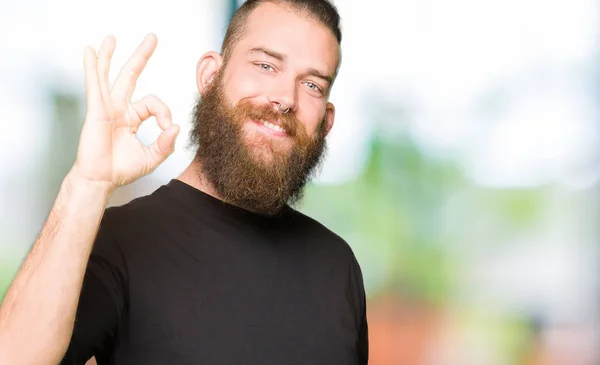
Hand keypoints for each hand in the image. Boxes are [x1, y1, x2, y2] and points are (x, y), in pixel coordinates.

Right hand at [72, 33, 179, 188]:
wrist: (101, 180)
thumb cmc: (121, 170)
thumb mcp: (152, 157)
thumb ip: (166, 144)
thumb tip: (176, 127)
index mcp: (131, 117)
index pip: (153, 104)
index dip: (164, 113)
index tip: (167, 128)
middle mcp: (118, 109)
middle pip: (130, 76)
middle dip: (141, 56)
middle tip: (153, 38)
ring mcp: (106, 108)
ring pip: (109, 75)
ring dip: (110, 55)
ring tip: (112, 38)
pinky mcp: (97, 111)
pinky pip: (95, 85)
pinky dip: (92, 68)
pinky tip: (89, 52)